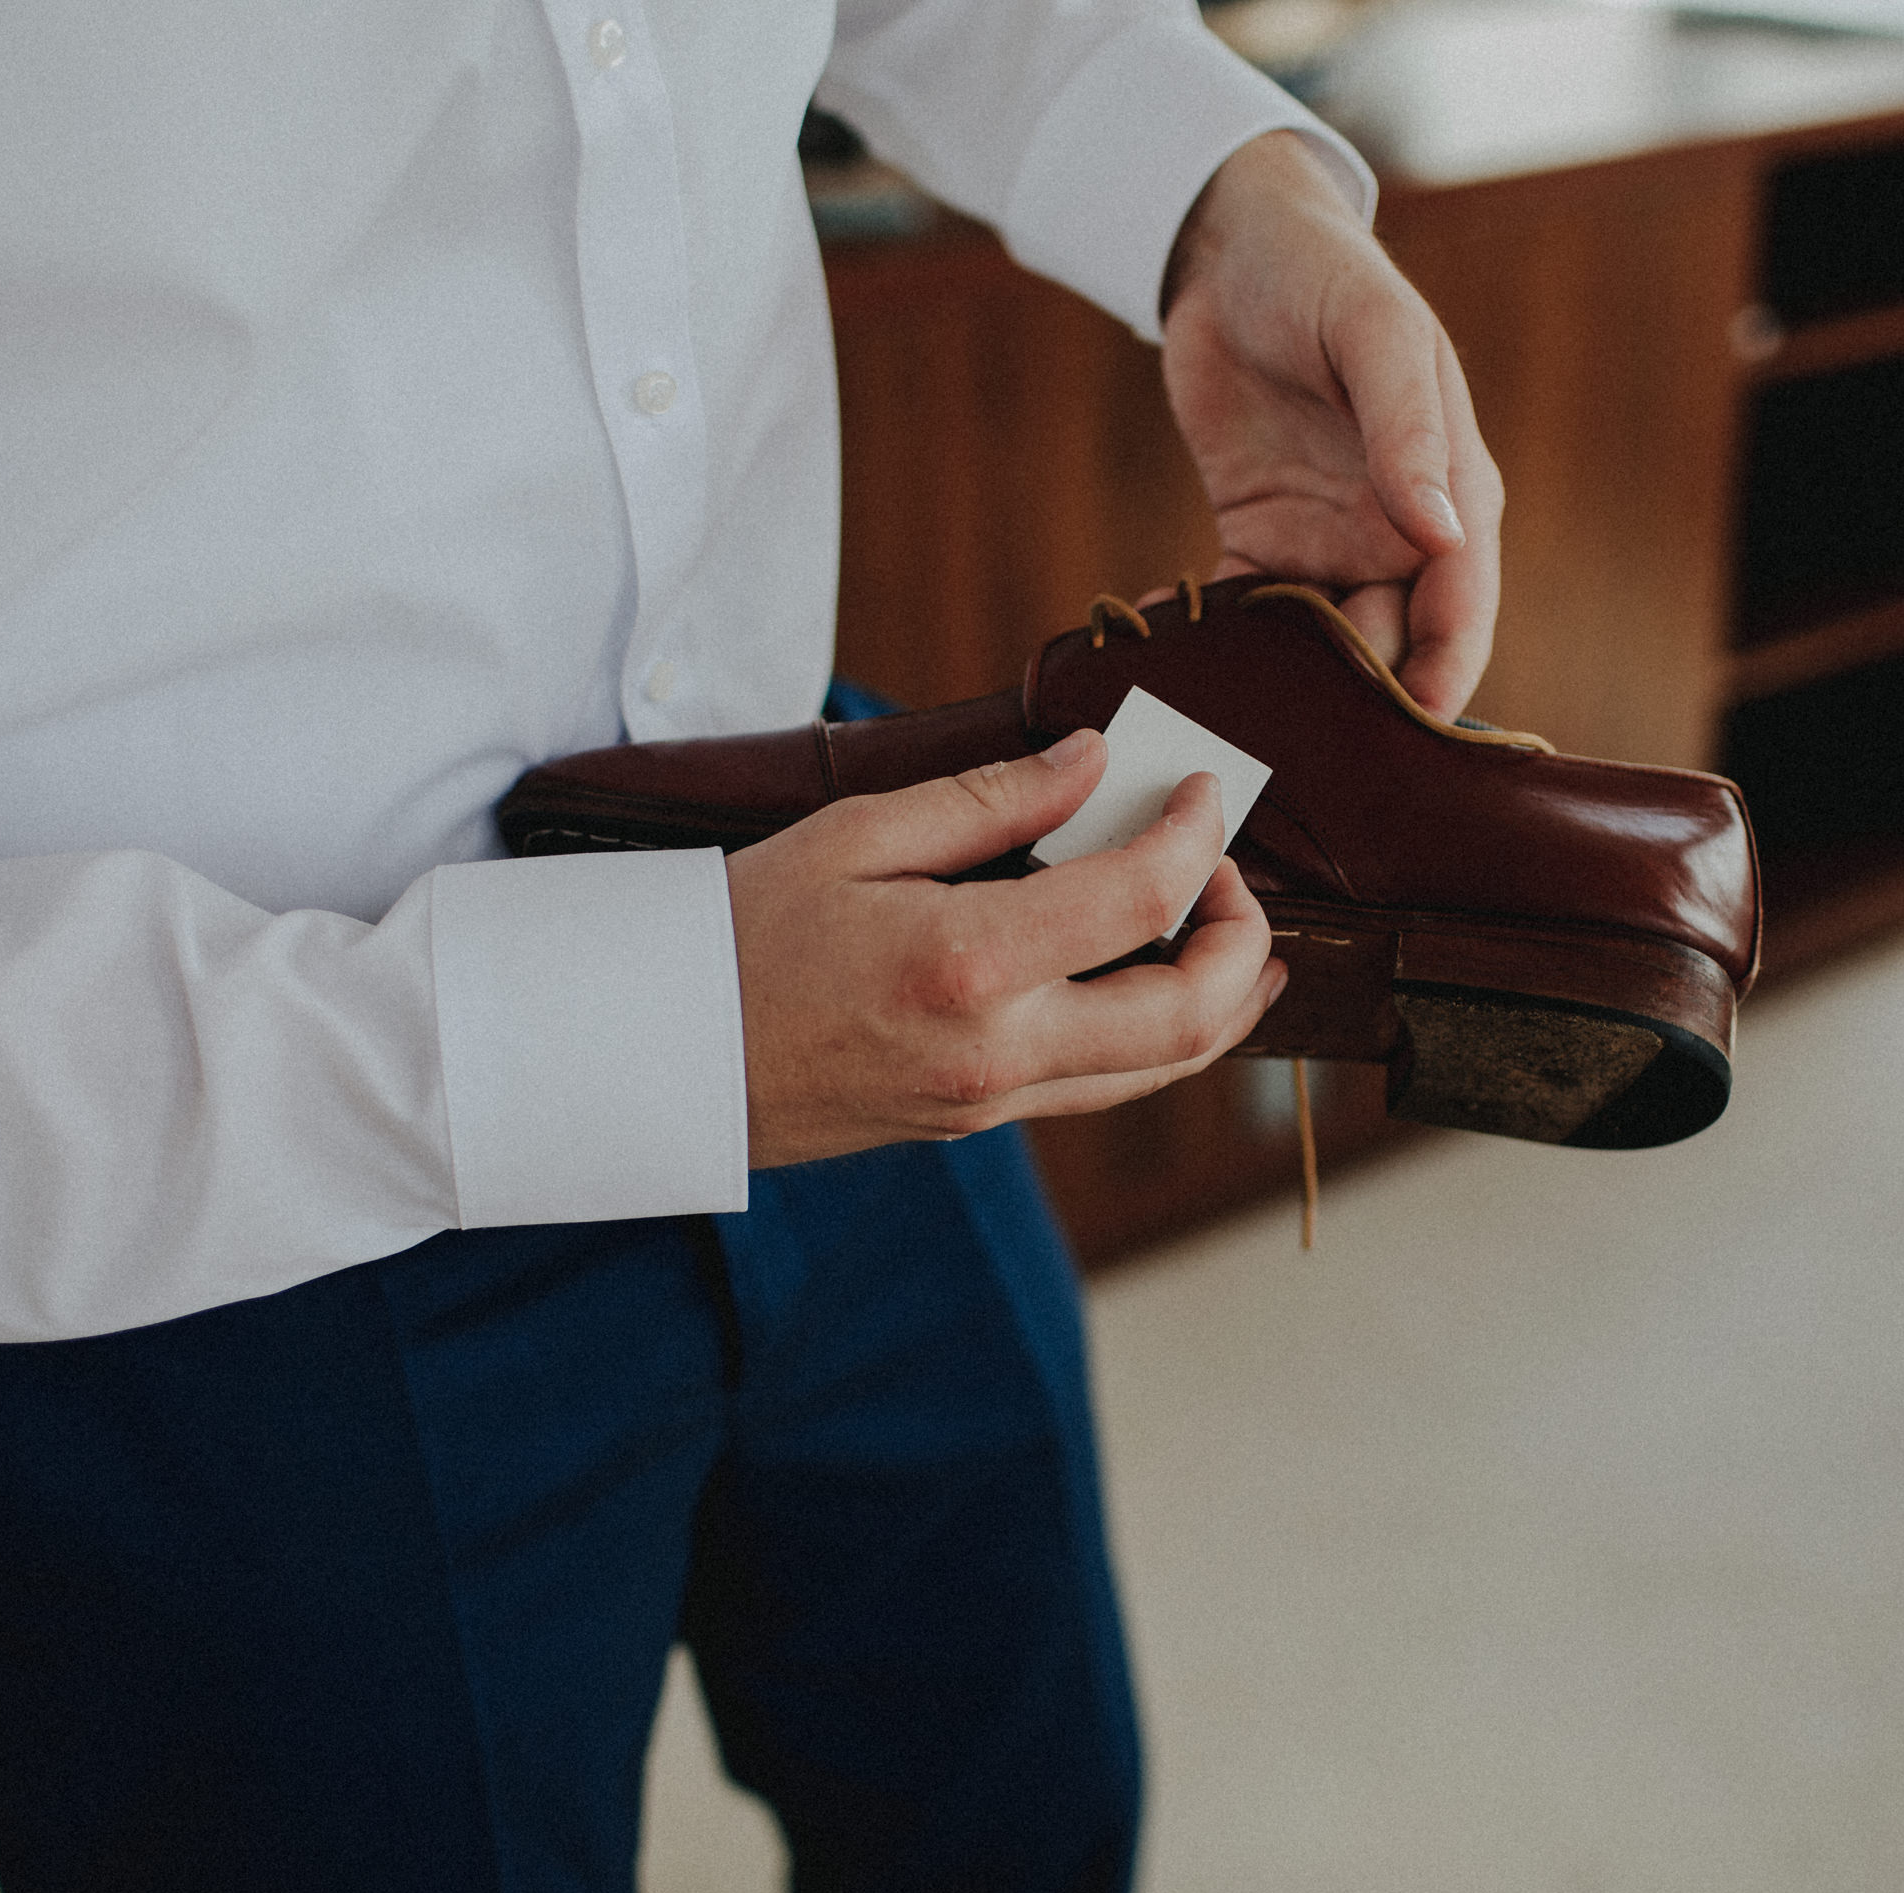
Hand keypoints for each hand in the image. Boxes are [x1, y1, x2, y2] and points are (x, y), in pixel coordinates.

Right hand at [725, 730, 1283, 1166]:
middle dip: (1241, 938)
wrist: (662, 1053)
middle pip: (1187, 1016)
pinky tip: (1160, 980)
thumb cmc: (741, 929)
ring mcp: (992, 1102)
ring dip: (1221, 999)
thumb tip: (1094, 761)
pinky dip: (1160, 1033)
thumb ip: (991, 800)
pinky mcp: (980, 1121)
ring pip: (1161, 1068)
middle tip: (1227, 870)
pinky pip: (1105, 1085)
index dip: (1196, 837)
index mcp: (964, 964)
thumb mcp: (856, 834)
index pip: (1142, 901)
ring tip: (1234, 931)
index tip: (1198, 790)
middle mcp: (995, 1051)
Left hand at [1160, 131, 1503, 718]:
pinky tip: (1168, 660)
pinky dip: (1214, 646)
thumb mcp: (1375, 335)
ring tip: (1222, 719)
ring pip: (1319, 646)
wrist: (1232, 249)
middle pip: (1391, 645)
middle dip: (1353, 703)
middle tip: (1295, 748)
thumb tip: (1443, 531)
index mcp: (1452, 491)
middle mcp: (1398, 533)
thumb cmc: (1324, 274)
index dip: (1444, 675)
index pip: (1462, 605)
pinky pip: (1245, 617)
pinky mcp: (1263, 541)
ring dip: (1281, 687)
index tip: (1413, 732)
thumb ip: (1409, 431)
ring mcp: (1330, 544)